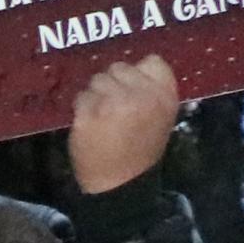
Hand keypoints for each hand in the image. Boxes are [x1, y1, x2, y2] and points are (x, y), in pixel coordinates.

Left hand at [68, 51, 181, 193]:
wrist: (121, 181)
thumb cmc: (140, 148)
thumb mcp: (161, 116)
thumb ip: (151, 91)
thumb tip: (134, 67)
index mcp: (163, 95)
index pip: (152, 61)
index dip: (137, 72)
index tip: (131, 86)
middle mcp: (140, 95)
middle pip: (118, 67)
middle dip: (112, 82)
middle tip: (112, 103)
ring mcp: (113, 103)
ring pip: (96, 80)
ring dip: (95, 95)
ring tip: (101, 115)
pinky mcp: (88, 114)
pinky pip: (79, 98)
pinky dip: (81, 109)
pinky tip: (89, 123)